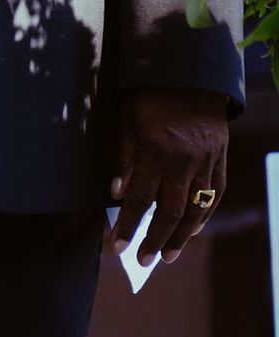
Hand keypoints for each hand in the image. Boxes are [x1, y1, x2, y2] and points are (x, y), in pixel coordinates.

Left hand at [108, 88, 231, 262]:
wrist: (191, 75)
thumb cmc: (150, 96)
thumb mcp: (127, 120)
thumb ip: (124, 158)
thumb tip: (117, 194)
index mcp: (157, 151)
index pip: (141, 199)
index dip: (128, 225)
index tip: (116, 246)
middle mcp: (184, 162)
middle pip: (169, 212)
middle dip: (153, 239)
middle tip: (141, 261)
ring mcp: (206, 163)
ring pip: (195, 209)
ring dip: (180, 237)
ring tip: (166, 256)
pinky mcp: (220, 161)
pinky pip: (214, 196)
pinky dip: (203, 216)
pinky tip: (191, 231)